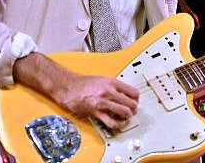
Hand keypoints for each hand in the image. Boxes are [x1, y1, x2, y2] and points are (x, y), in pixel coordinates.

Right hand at [12, 52, 138, 130]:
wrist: (68, 87)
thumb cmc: (82, 83)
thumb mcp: (102, 79)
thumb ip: (114, 85)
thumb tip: (124, 93)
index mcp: (112, 82)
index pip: (133, 92)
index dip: (136, 99)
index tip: (135, 101)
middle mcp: (109, 92)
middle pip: (131, 103)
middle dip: (133, 109)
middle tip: (131, 111)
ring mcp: (103, 102)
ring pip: (125, 112)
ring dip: (127, 117)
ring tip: (124, 117)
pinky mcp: (96, 112)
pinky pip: (112, 122)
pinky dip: (117, 125)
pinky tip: (117, 123)